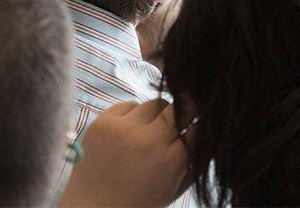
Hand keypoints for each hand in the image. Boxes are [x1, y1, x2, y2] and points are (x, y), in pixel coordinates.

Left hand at [60, 100, 191, 207]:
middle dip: (183, 116)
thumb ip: (193, 164)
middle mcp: (147, 139)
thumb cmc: (138, 203)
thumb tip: (206, 135)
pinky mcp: (103, 121)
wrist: (93, 207)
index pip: (197, 129)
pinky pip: (129, 104)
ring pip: (155, 103)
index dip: (198, 130)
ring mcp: (123, 128)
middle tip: (177, 126)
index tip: (194, 132)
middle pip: (179, 108)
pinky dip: (134, 115)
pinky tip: (130, 133)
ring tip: (151, 133)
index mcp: (170, 160)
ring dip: (159, 115)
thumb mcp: (173, 190)